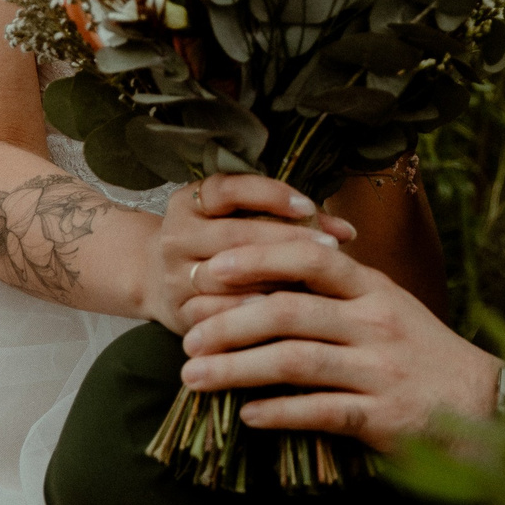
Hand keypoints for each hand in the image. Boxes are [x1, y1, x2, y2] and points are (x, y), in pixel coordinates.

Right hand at [145, 174, 356, 334]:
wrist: (156, 281)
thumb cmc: (219, 243)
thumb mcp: (238, 218)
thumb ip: (287, 219)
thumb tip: (347, 230)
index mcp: (189, 201)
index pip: (228, 189)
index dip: (270, 195)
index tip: (308, 208)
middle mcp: (176, 235)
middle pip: (233, 235)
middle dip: (285, 241)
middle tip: (328, 249)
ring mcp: (174, 276)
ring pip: (226, 277)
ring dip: (273, 279)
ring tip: (314, 283)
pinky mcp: (179, 313)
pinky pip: (217, 315)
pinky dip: (251, 314)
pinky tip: (284, 316)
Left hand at [178, 236, 503, 450]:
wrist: (483, 402)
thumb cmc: (422, 351)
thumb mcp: (386, 305)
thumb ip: (336, 289)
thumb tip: (265, 277)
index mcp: (373, 288)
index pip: (308, 259)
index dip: (255, 260)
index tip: (209, 269)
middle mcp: (375, 321)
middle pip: (289, 311)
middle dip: (228, 322)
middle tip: (186, 336)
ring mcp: (379, 368)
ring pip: (296, 361)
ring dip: (237, 368)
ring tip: (194, 377)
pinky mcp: (382, 415)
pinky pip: (321, 411)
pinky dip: (279, 412)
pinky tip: (247, 414)